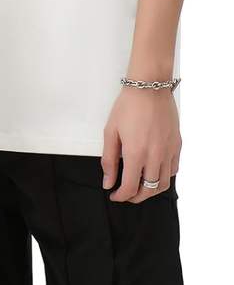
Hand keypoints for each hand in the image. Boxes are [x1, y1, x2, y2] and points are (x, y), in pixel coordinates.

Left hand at [101, 86, 181, 203]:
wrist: (149, 87)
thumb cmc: (129, 105)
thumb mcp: (111, 131)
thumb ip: (109, 160)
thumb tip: (108, 181)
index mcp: (136, 153)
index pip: (130, 187)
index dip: (121, 196)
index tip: (114, 194)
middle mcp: (155, 156)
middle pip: (148, 190)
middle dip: (136, 197)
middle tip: (126, 194)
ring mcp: (168, 151)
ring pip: (164, 184)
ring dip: (151, 190)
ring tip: (140, 186)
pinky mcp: (177, 145)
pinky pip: (174, 169)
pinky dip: (164, 176)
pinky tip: (155, 171)